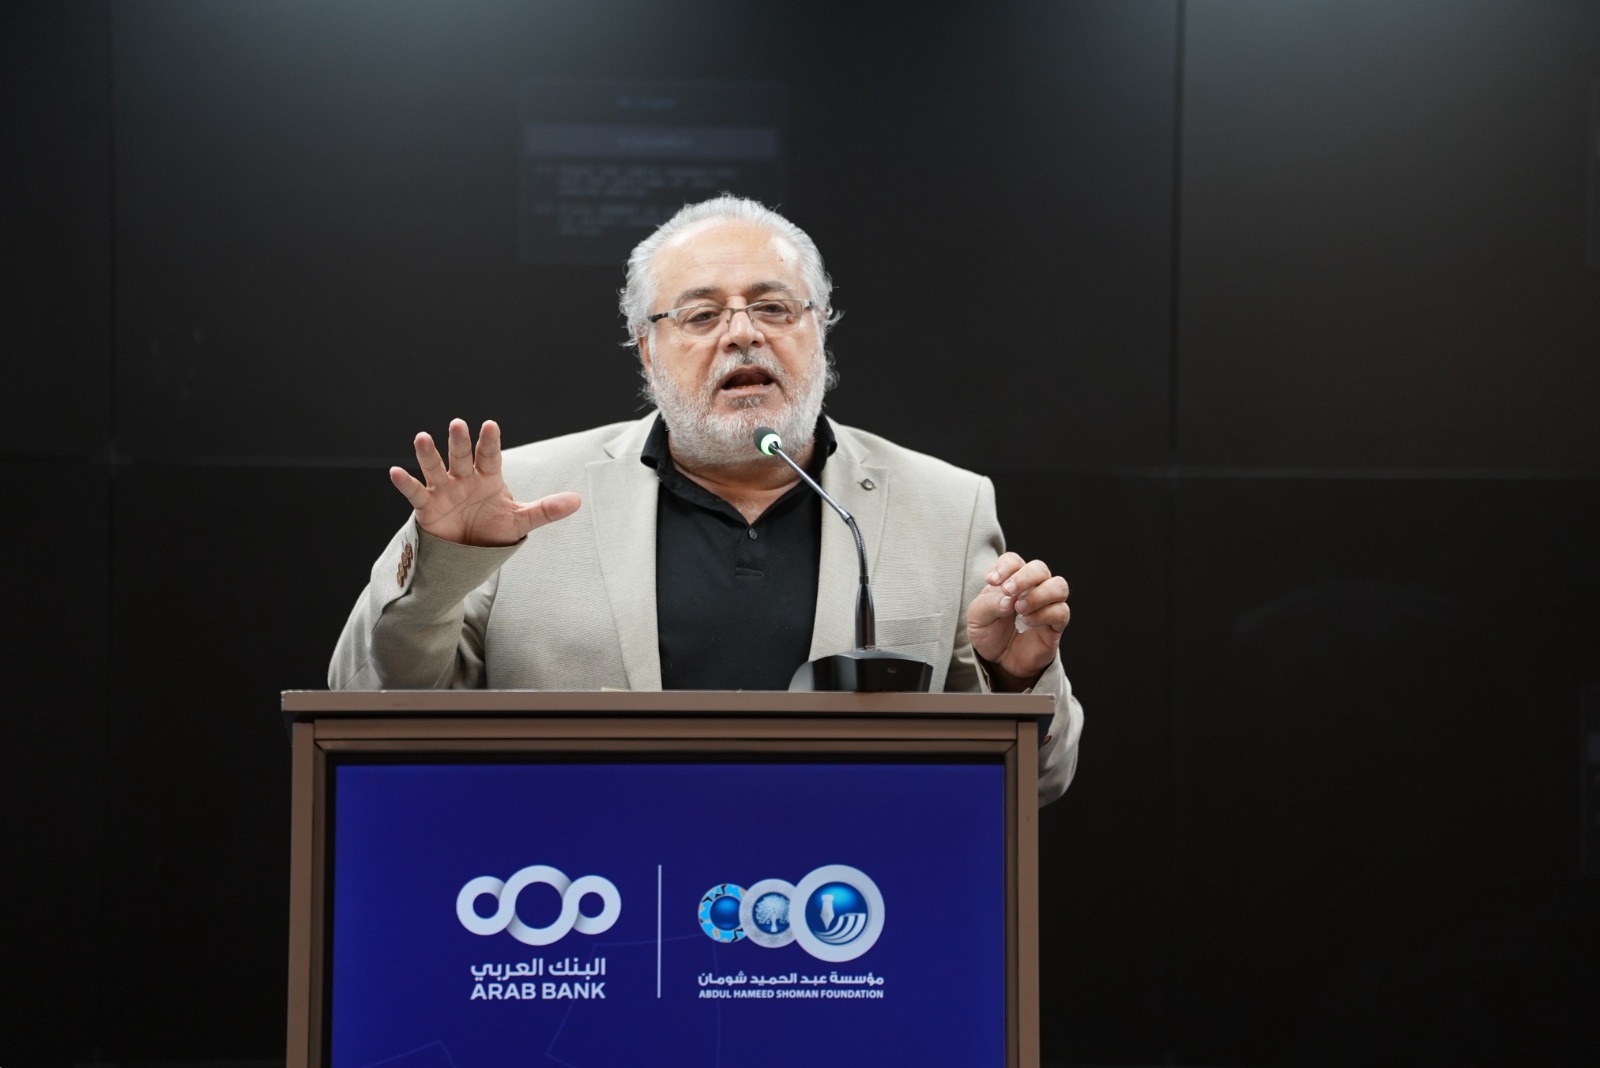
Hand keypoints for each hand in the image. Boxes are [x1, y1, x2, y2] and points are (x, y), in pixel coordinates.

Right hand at [389, 418, 580, 546]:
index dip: (490, 441)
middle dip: (460, 441)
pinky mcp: (427, 507)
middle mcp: (464, 478)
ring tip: (422, 438)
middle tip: (458, 424)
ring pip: (435, 468)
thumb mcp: (521, 521)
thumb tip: (578, 501)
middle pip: (462, 456)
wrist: (469, 553)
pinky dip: (405, 483)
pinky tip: (395, 472)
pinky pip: (415, 493)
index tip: (491, 425)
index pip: (490, 456)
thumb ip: (546, 509)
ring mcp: (444, 490)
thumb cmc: (494, 530)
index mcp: (488, 477)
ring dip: (428, 454)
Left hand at [966, 553, 1069, 689]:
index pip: (1014, 561)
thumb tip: (1008, 600)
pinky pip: (1062, 612)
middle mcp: (1032, 588)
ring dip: (1039, 594)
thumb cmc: (990, 632)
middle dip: (1024, 577)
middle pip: (1039, 568)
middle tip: (1008, 591)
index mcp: (1011, 580)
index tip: (991, 581)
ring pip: (1059, 586)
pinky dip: (1045, 614)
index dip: (1005, 566)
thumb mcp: (977, 618)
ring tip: (1019, 609)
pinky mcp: (1056, 624)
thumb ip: (989, 604)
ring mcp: (1047, 605)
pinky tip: (1028, 622)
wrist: (999, 661)